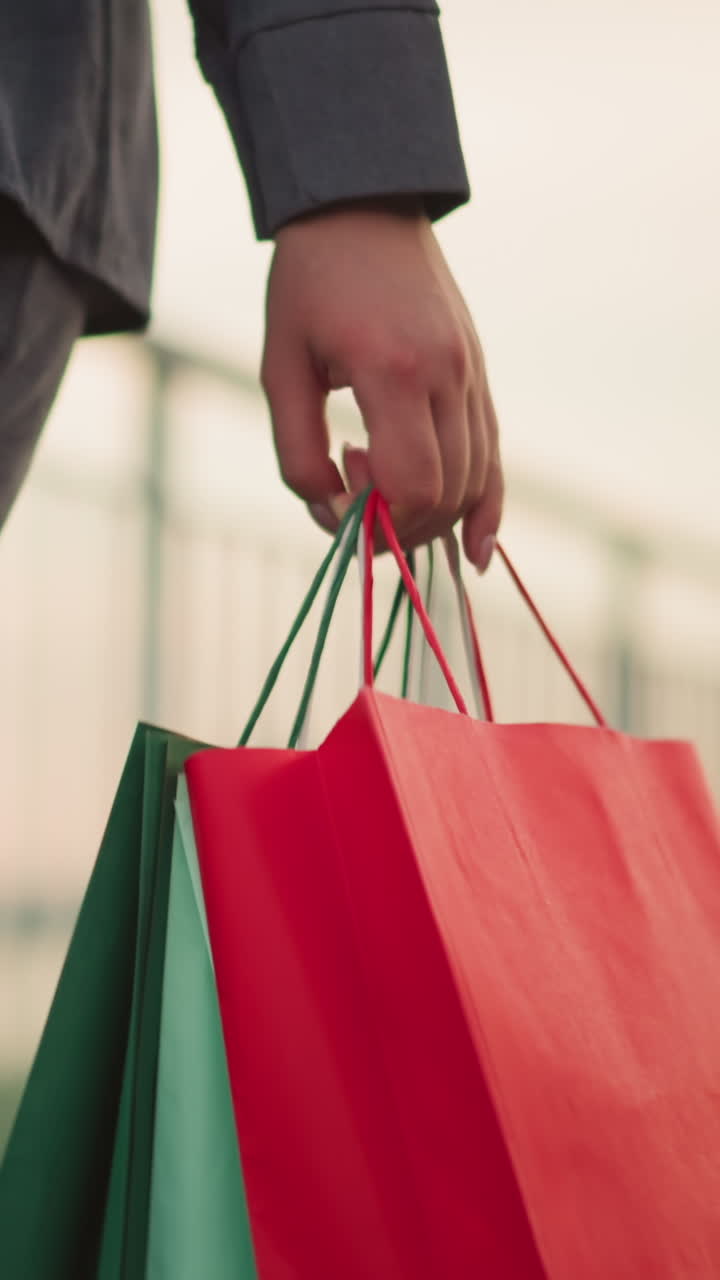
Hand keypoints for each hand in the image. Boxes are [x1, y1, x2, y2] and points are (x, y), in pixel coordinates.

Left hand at [261, 200, 502, 570]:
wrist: (361, 205)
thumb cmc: (308, 284)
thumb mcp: (280, 367)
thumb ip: (297, 450)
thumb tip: (332, 513)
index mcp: (394, 370)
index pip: (411, 485)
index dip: (378, 522)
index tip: (338, 514)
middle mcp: (448, 375)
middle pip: (445, 493)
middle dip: (400, 526)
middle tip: (354, 508)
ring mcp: (472, 373)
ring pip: (474, 481)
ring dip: (431, 517)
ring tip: (382, 492)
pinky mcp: (480, 373)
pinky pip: (494, 455)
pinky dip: (487, 506)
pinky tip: (477, 549)